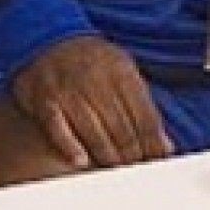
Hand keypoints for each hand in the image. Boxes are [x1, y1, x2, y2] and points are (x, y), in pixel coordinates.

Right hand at [10, 36, 172, 170]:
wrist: (50, 39)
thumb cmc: (92, 62)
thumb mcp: (123, 71)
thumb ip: (143, 105)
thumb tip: (165, 144)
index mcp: (121, 71)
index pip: (144, 115)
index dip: (153, 142)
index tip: (158, 160)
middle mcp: (96, 79)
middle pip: (121, 127)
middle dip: (132, 153)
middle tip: (137, 169)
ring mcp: (69, 89)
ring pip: (93, 131)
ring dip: (107, 155)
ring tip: (116, 170)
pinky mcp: (44, 100)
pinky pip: (58, 128)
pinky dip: (70, 146)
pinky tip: (81, 161)